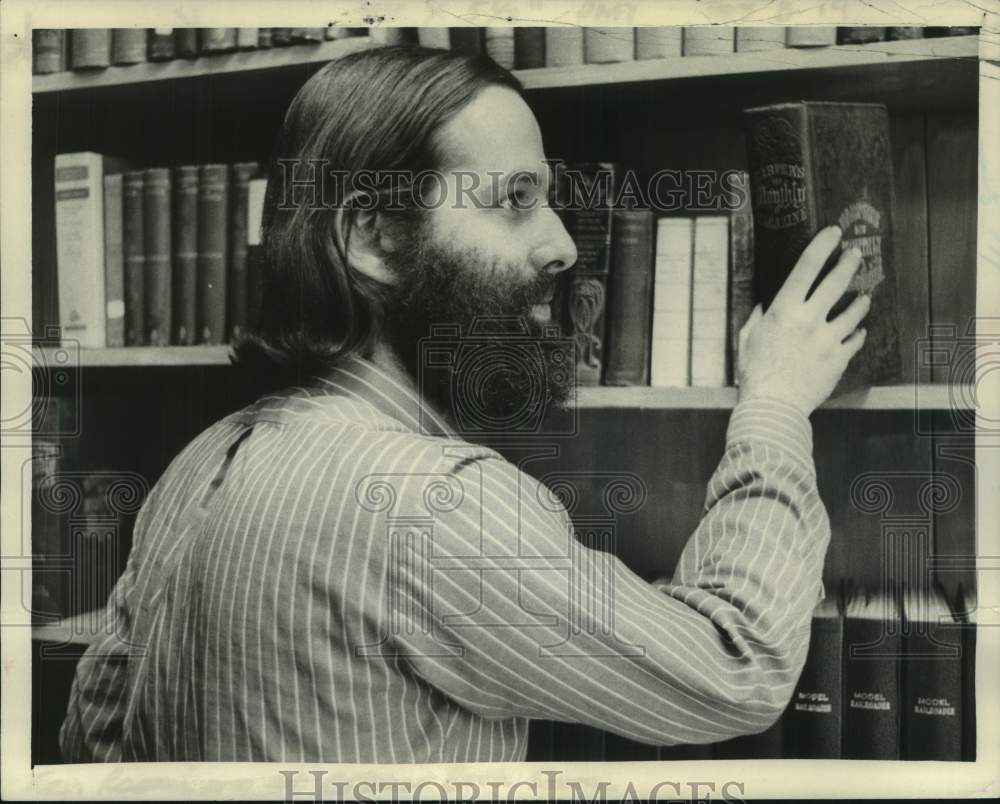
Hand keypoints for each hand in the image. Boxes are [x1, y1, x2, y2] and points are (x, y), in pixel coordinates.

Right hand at [737, 225, 870, 415]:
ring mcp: (828, 339)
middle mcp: (810, 319)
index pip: (806, 268)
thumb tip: (764, 306)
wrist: (774, 407)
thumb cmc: (754, 374)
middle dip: (848, 263)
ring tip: (865, 297)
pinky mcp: (839, 358)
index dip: (821, 246)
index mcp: (784, 311)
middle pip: (837, 282)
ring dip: (860, 302)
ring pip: (854, 311)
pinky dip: (858, 333)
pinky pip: (855, 340)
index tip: (833, 233)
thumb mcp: (747, 340)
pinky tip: (859, 330)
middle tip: (856, 254)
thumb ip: (757, 319)